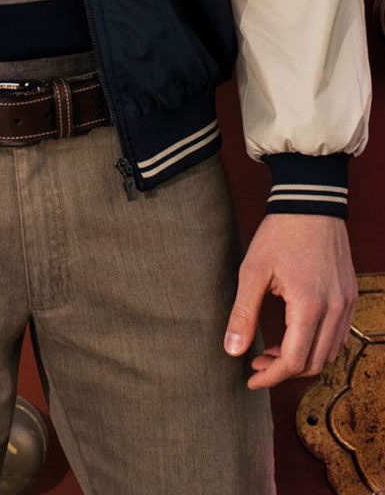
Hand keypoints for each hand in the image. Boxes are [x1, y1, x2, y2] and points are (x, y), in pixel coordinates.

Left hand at [224, 214, 358, 388]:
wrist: (310, 202)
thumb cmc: (280, 233)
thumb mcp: (253, 270)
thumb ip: (243, 313)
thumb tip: (232, 351)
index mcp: (310, 307)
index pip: (295, 361)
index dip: (271, 377)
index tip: (251, 379)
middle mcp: (335, 310)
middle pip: (314, 363)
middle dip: (284, 370)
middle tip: (257, 362)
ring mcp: (346, 304)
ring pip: (329, 352)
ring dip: (302, 359)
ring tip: (272, 349)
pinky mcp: (349, 296)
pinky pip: (338, 334)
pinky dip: (317, 343)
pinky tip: (295, 333)